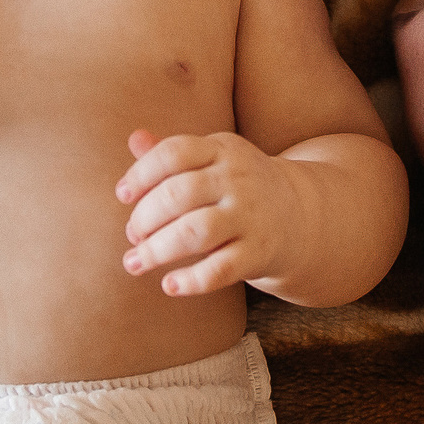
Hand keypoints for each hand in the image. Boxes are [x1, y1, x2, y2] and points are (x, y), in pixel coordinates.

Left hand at [114, 129, 301, 297]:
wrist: (301, 217)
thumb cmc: (238, 187)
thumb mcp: (213, 160)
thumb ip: (172, 154)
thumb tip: (133, 138)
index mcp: (222, 150)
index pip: (174, 153)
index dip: (141, 174)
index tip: (122, 196)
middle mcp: (238, 180)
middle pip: (179, 194)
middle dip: (144, 218)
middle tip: (132, 235)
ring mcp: (250, 216)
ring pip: (196, 232)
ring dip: (157, 250)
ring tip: (134, 263)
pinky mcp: (259, 253)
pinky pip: (221, 269)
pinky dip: (192, 280)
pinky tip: (169, 285)